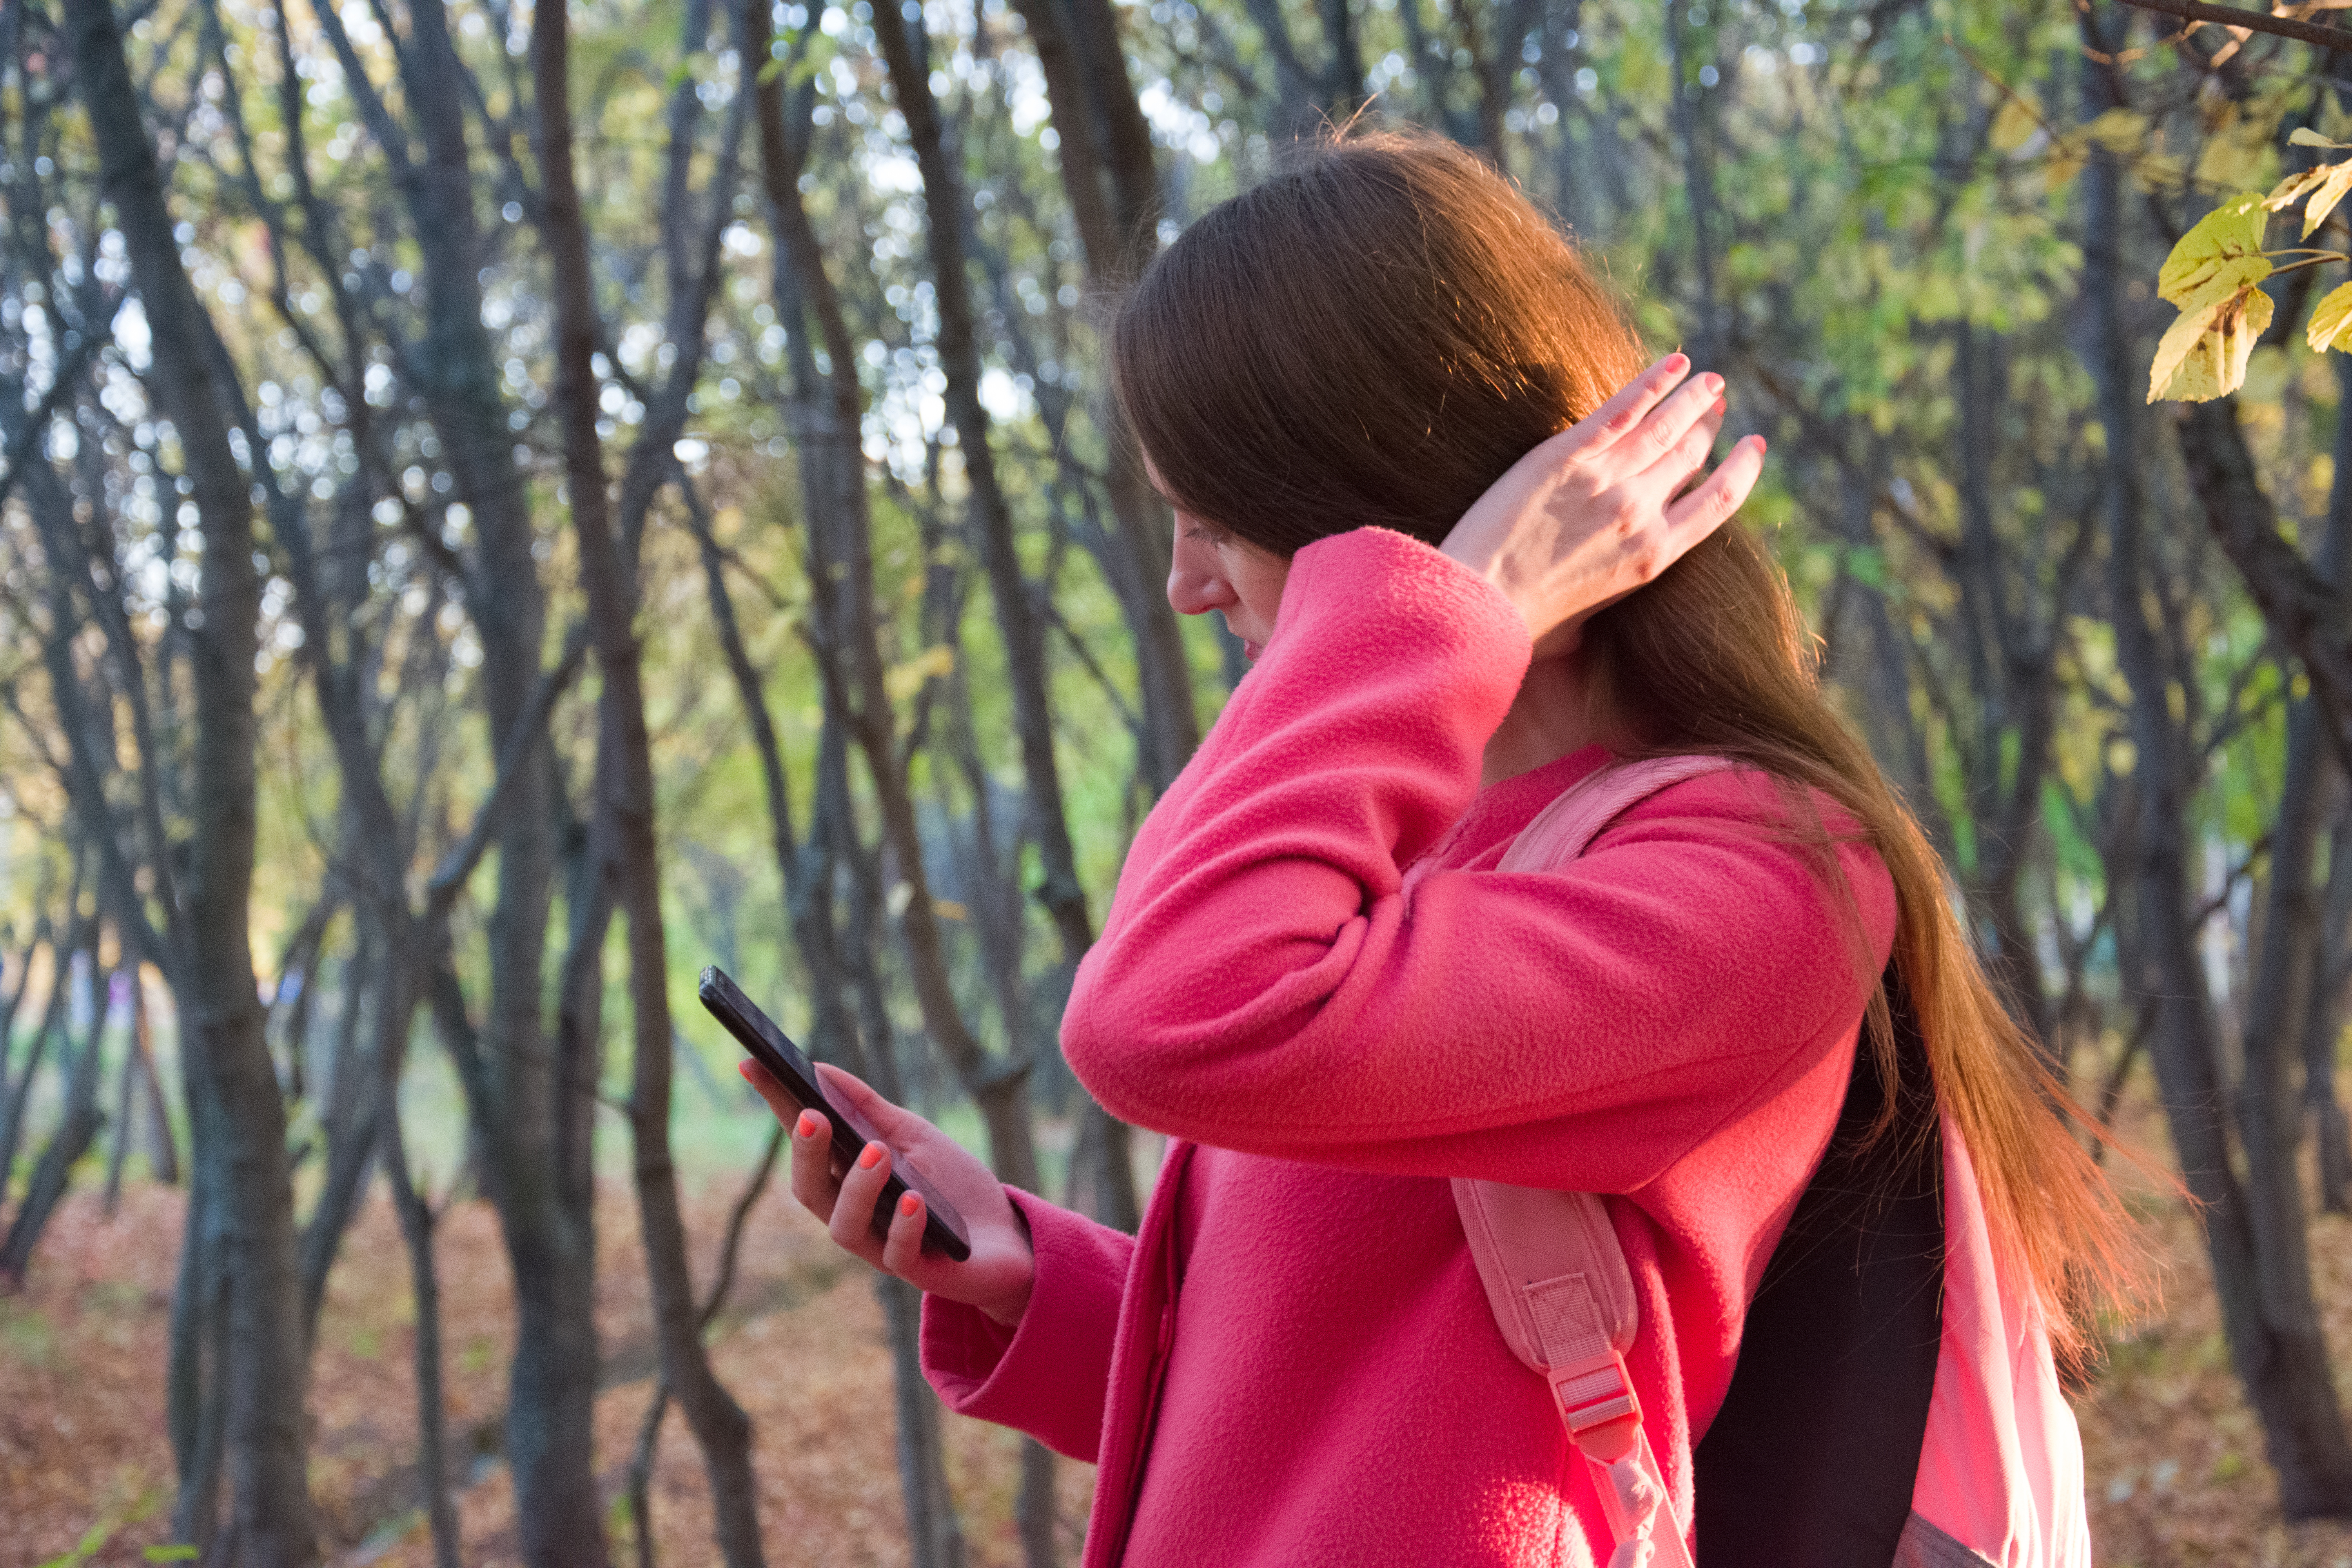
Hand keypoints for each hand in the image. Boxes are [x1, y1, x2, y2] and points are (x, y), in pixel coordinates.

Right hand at [741, 1059, 1036, 1327]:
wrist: (1010, 1239)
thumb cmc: (955, 1187)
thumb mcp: (914, 1137)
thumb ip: (870, 1110)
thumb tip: (821, 1069)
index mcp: (848, 1177)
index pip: (806, 1140)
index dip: (778, 1106)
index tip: (754, 1064)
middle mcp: (855, 1214)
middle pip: (811, 1190)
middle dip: (806, 1153)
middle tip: (813, 1116)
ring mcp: (881, 1245)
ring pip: (845, 1226)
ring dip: (858, 1187)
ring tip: (877, 1152)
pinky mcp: (917, 1270)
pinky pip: (899, 1254)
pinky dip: (904, 1225)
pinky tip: (914, 1199)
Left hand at [1439, 354, 1765, 654]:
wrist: (1478, 604)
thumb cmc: (1523, 625)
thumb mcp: (1584, 625)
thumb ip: (1604, 601)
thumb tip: (1594, 617)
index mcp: (1653, 557)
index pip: (1717, 503)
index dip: (1742, 470)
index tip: (1753, 446)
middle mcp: (1639, 514)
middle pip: (1689, 456)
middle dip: (1707, 425)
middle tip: (1715, 402)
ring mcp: (1605, 482)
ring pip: (1664, 427)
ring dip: (1692, 398)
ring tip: (1707, 380)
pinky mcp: (1566, 457)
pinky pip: (1620, 409)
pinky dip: (1652, 382)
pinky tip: (1674, 363)